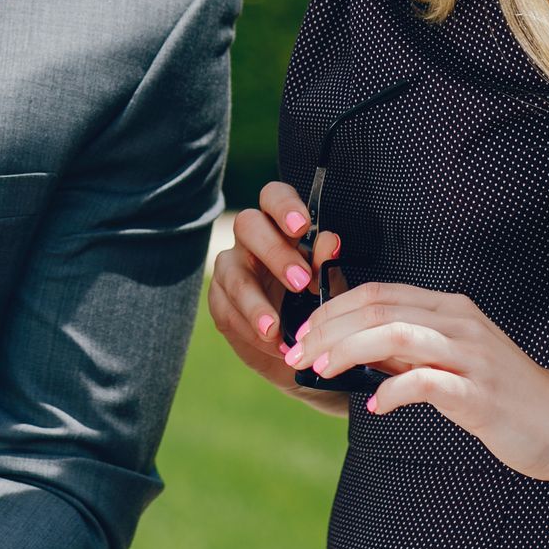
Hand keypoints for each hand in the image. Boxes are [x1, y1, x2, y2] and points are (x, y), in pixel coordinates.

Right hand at [206, 180, 344, 412]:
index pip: (274, 197)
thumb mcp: (329, 288)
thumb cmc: (317, 307)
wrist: (303, 351)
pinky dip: (249, 328)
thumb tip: (329, 241)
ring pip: (232, 271)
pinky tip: (270, 343)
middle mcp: (252, 240)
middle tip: (300, 282)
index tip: (301, 226)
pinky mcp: (219, 299)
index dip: (283, 206)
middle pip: (248, 224)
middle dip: (273, 252)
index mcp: (281, 227)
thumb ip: (326, 267)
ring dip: (254, 301)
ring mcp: (230, 267)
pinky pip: (226, 308)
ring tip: (275, 328)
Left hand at [293, 281, 548, 480]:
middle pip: (377, 309)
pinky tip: (374, 405)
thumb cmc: (498, 394)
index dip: (331, 310)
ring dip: (347, 350)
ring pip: (395, 334)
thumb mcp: (448, 360)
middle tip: (296, 354)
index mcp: (448, 308)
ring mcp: (472, 355)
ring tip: (320, 370)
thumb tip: (347, 350)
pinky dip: (391, 391)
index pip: (376, 293)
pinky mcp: (480, 392)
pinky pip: (426, 382)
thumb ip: (405, 351)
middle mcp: (459, 322)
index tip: (300, 335)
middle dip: (327, 330)